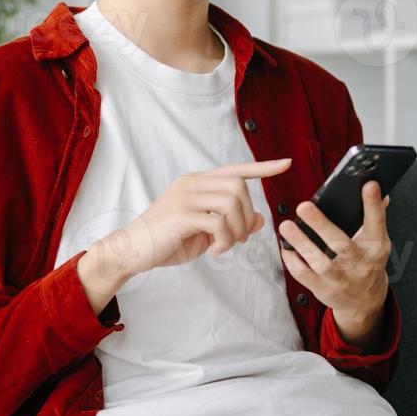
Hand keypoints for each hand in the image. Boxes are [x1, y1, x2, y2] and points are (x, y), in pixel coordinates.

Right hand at [89, 158, 293, 285]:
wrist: (131, 250)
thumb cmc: (167, 240)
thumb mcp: (204, 232)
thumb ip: (230, 223)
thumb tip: (261, 220)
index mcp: (197, 182)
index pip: (235, 169)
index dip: (262, 167)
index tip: (285, 164)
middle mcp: (192, 183)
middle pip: (239, 187)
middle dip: (247, 216)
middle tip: (237, 240)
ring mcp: (185, 196)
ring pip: (232, 202)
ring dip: (237, 230)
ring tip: (225, 246)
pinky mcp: (181, 214)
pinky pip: (218, 222)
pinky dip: (224, 240)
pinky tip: (215, 251)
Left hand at [278, 180, 391, 340]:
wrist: (365, 303)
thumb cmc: (367, 264)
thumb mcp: (376, 243)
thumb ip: (375, 218)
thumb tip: (381, 193)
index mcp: (376, 247)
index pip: (376, 223)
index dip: (373, 204)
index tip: (369, 184)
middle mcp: (360, 263)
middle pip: (341, 244)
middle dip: (321, 225)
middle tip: (304, 206)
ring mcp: (341, 279)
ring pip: (319, 262)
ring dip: (301, 243)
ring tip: (286, 226)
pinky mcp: (324, 289)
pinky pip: (304, 275)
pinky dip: (293, 261)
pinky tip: (286, 247)